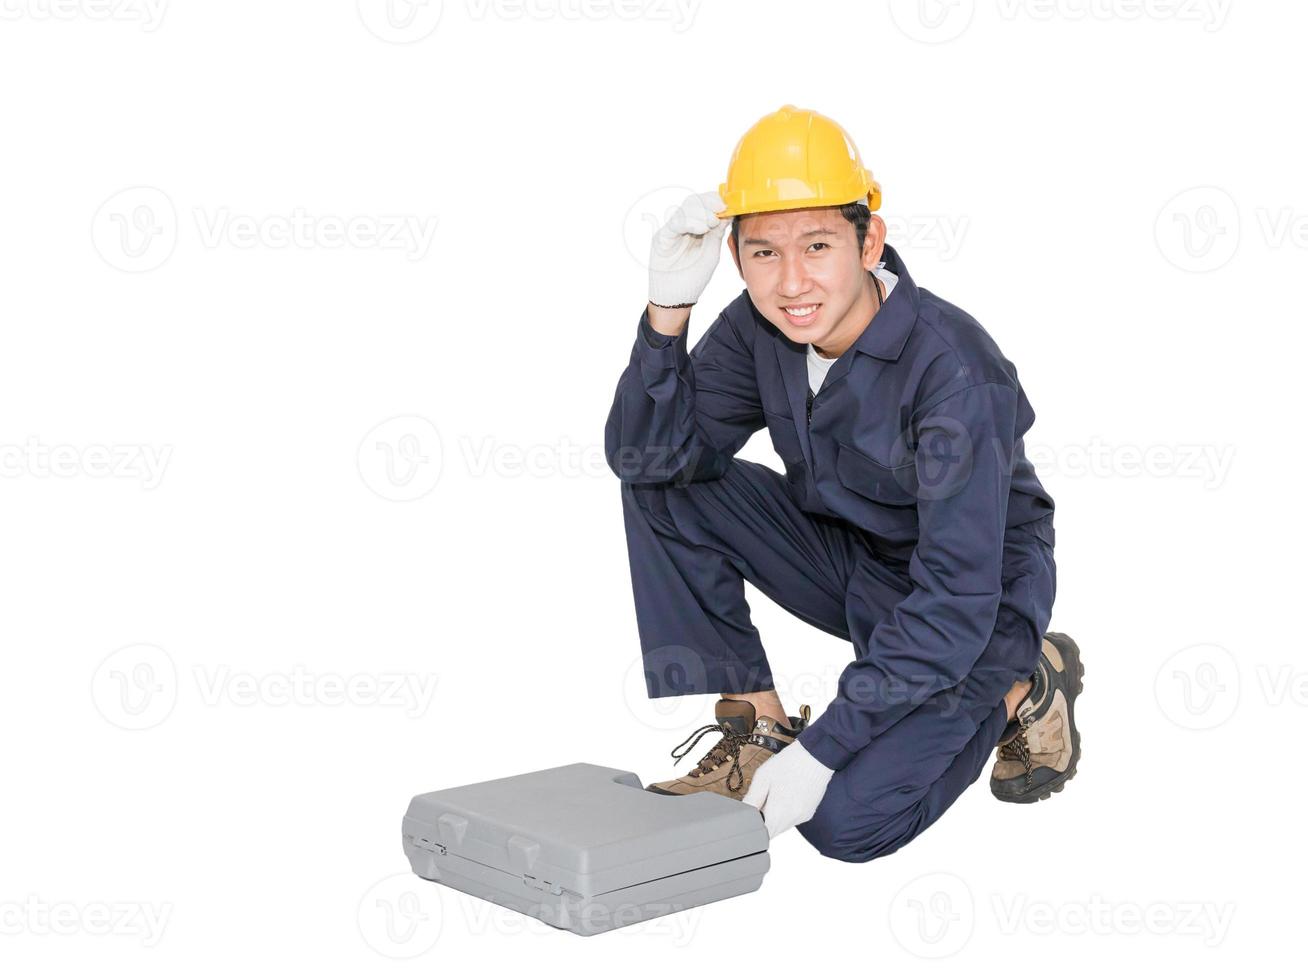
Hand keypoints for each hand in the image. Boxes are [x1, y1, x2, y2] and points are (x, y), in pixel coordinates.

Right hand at [648, 190, 728, 307]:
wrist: (677, 297)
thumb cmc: (693, 277)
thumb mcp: (711, 252)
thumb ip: (717, 232)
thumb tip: (730, 212)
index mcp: (696, 226)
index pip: (704, 204)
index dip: (714, 200)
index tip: (727, 203)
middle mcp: (683, 225)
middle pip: (693, 202)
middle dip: (708, 202)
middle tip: (720, 209)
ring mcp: (672, 231)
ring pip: (684, 209)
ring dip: (701, 212)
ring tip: (711, 223)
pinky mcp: (662, 238)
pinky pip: (675, 224)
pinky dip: (689, 223)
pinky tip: (701, 229)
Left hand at [741, 741, 833, 838]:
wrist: (815, 756)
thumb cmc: (789, 763)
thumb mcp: (763, 778)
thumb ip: (751, 799)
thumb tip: (743, 814)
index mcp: (778, 812)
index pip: (761, 834)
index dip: (754, 826)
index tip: (752, 816)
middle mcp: (792, 819)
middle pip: (772, 831)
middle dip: (764, 820)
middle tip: (763, 800)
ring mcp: (802, 817)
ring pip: (782, 826)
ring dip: (775, 816)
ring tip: (776, 794)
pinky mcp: (809, 813)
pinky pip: (793, 819)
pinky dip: (786, 812)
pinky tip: (787, 795)